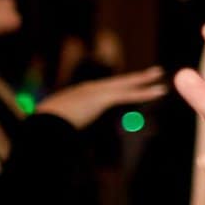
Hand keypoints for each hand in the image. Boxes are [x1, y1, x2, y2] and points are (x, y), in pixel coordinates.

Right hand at [37, 68, 166, 127]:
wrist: (44, 121)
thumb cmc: (49, 125)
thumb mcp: (62, 123)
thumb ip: (71, 124)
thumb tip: (72, 132)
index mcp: (82, 93)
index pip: (108, 88)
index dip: (122, 86)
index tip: (132, 83)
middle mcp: (92, 88)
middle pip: (120, 81)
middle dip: (137, 78)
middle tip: (154, 72)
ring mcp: (98, 91)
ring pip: (127, 84)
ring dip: (145, 81)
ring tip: (160, 76)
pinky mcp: (103, 98)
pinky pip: (129, 94)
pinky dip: (145, 93)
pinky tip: (159, 91)